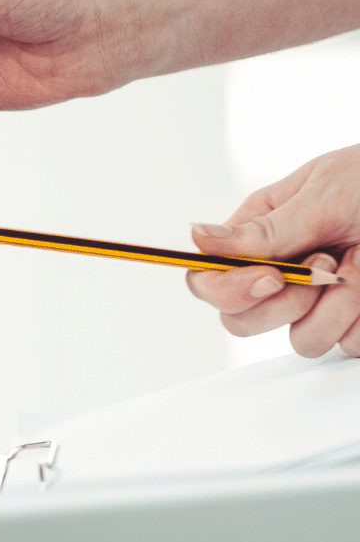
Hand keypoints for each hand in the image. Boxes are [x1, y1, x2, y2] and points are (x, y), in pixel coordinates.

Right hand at [186, 144, 359, 356]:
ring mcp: (320, 299)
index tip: (271, 278)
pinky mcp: (354, 319)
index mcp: (262, 233)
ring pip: (299, 339)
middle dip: (285, 305)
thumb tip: (196, 238)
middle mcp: (284, 270)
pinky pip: (346, 346)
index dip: (229, 289)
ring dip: (337, 311)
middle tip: (326, 271)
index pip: (209, 279)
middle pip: (242, 320)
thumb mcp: (325, 195)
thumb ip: (264, 229)